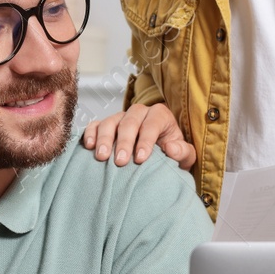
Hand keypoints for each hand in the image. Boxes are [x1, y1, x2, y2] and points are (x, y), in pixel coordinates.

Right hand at [82, 103, 196, 168]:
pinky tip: (89, 146)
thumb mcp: (185, 155)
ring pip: (110, 121)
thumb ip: (182, 152)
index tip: (141, 158)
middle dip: (124, 142)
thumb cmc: (172, 153)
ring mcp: (121, 117)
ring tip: (102, 157)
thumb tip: (171, 148)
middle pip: (129, 121)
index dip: (146, 140)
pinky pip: (95, 125)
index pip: (152, 124)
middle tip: (121, 162)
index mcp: (160, 115)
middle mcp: (139, 112)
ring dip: (105, 139)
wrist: (159, 155)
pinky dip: (90, 133)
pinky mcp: (106, 125)